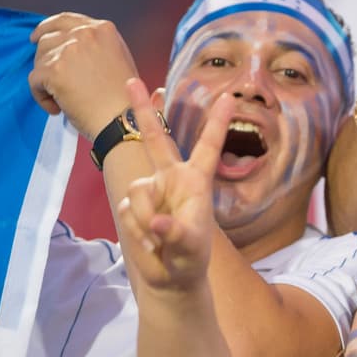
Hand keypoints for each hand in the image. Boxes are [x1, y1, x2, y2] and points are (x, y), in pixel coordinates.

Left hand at [28, 13, 138, 139]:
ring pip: (39, 59)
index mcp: (102, 29)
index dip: (48, 28)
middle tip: (51, 78)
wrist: (123, 120)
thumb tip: (69, 47)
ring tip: (61, 98)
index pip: (65, 19)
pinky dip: (41, 96)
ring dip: (45, 79)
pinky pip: (34, 80)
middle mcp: (84, 34)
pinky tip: (56, 107)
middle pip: (48, 38)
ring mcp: (68, 51)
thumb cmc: (125, 99)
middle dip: (46, 59)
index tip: (38, 37)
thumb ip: (96, 46)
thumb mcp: (119, 59)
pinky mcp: (53, 70)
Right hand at [115, 78, 223, 290]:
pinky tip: (150, 242)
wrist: (170, 276)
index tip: (229, 96)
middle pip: (155, 138)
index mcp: (197, 181)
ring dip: (147, 221)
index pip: (208, 146)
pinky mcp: (133, 204)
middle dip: (143, 109)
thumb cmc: (191, 257)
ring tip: (161, 241)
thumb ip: (177, 233)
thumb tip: (159, 222)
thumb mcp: (191, 247)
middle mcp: (172, 178)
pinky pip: (128, 209)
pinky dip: (138, 230)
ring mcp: (151, 190)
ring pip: (139, 192)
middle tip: (132, 80)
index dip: (217, 122)